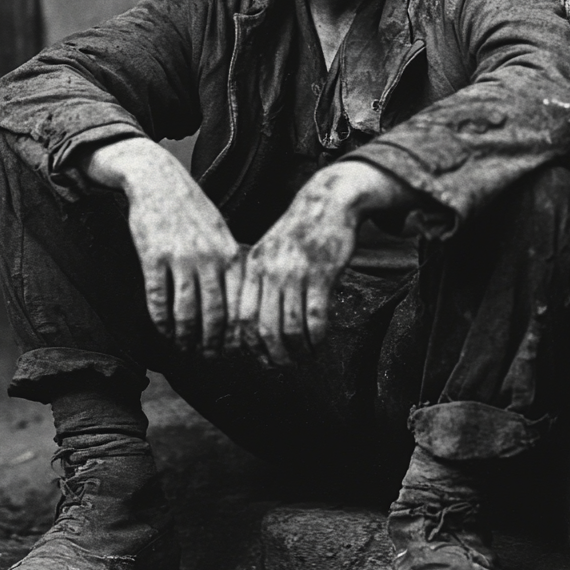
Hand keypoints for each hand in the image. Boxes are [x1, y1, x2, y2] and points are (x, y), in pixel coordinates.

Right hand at [79, 138, 240, 353]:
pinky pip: (159, 300)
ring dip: (184, 337)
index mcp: (229, 253)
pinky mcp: (153, 258)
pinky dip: (161, 322)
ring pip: (186, 313)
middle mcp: (208, 258)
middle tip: (206, 356)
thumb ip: (229, 262)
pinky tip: (163, 329)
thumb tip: (239, 298)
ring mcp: (180, 258)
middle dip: (211, 343)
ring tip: (183, 346)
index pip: (238, 303)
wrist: (158, 179)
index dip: (235, 332)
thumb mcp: (219, 231)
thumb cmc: (190, 208)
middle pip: (214, 316)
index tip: (230, 348)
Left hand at [231, 161, 413, 364]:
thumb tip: (253, 325)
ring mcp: (295, 273)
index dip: (249, 345)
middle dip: (273, 356)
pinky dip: (317, 338)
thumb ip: (259, 282)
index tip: (260, 357)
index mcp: (253, 268)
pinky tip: (320, 342)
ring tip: (305, 357)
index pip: (241, 317)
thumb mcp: (268, 251)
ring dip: (298, 351)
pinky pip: (315, 318)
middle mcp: (270, 272)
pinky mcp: (321, 274)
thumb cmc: (298, 232)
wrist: (327, 203)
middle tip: (284, 366)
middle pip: (263, 328)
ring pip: (290, 328)